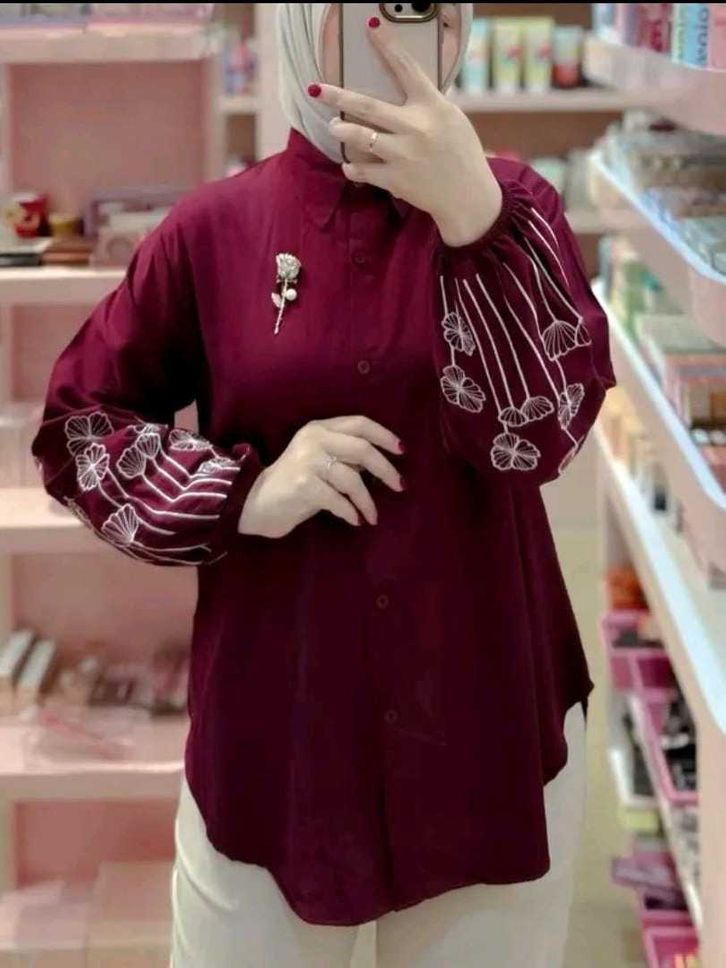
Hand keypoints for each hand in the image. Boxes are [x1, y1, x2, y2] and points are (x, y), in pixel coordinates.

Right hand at [238, 416, 404, 538]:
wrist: (256, 503)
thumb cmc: (294, 484)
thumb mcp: (320, 462)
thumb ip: (345, 456)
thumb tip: (380, 462)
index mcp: (319, 429)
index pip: (359, 423)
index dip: (384, 436)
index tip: (402, 452)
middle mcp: (313, 439)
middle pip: (362, 448)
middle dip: (386, 469)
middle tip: (400, 486)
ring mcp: (307, 461)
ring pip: (352, 478)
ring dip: (367, 501)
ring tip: (372, 516)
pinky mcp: (303, 484)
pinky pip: (338, 499)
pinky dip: (350, 512)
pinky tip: (354, 520)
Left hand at [313, 20, 502, 246]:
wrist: (469, 197)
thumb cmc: (462, 155)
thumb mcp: (452, 120)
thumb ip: (427, 105)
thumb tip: (402, 92)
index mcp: (432, 107)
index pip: (406, 68)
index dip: (387, 45)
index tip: (370, 26)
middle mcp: (415, 127)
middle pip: (368, 106)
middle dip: (337, 95)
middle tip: (317, 89)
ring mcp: (403, 155)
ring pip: (360, 136)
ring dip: (341, 129)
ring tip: (334, 126)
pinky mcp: (395, 180)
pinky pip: (362, 170)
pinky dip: (352, 167)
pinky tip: (349, 164)